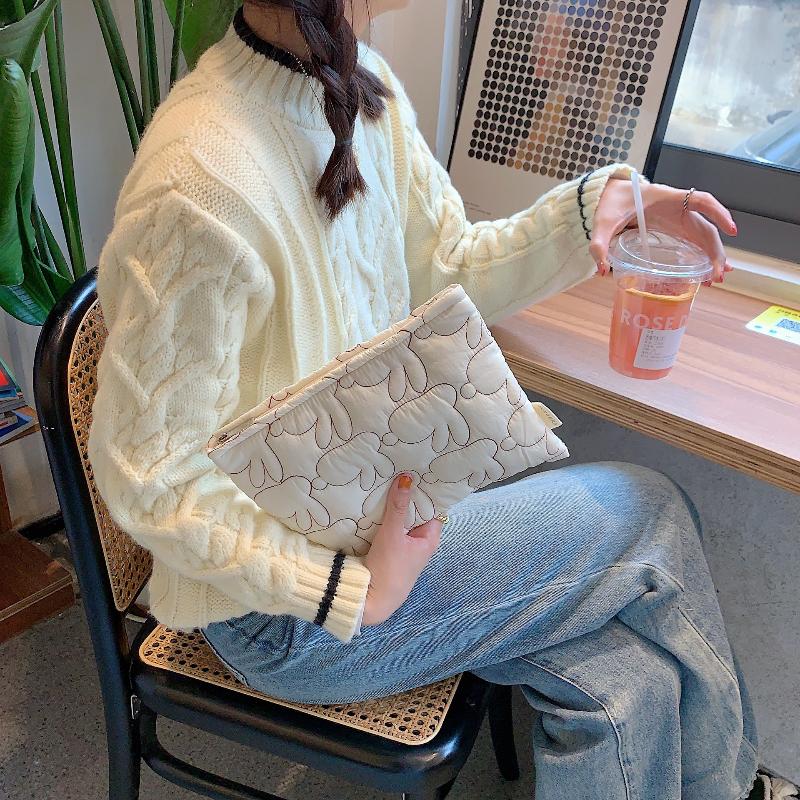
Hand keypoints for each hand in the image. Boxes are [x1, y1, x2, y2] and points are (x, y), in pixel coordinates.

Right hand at [362, 474, 442, 626]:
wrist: (371, 601)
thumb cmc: (389, 569)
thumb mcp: (393, 534)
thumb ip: (398, 506)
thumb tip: (407, 477)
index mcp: (429, 538)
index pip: (431, 507)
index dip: (425, 490)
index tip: (417, 470)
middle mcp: (420, 543)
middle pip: (415, 513)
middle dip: (407, 496)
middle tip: (398, 471)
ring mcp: (406, 549)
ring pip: (402, 522)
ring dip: (394, 508)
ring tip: (387, 482)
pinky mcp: (391, 554)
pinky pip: (391, 530)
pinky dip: (386, 520)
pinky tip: (376, 506)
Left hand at [590, 179, 737, 286]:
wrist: (607, 195)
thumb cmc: (609, 203)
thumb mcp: (602, 223)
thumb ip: (599, 244)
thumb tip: (602, 271)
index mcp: (665, 198)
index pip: (700, 200)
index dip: (718, 213)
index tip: (731, 230)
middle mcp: (676, 207)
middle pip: (704, 227)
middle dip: (715, 250)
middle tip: (718, 275)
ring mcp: (676, 218)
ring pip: (702, 236)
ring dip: (712, 256)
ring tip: (716, 279)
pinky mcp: (672, 228)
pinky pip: (692, 241)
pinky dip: (701, 256)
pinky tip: (707, 272)